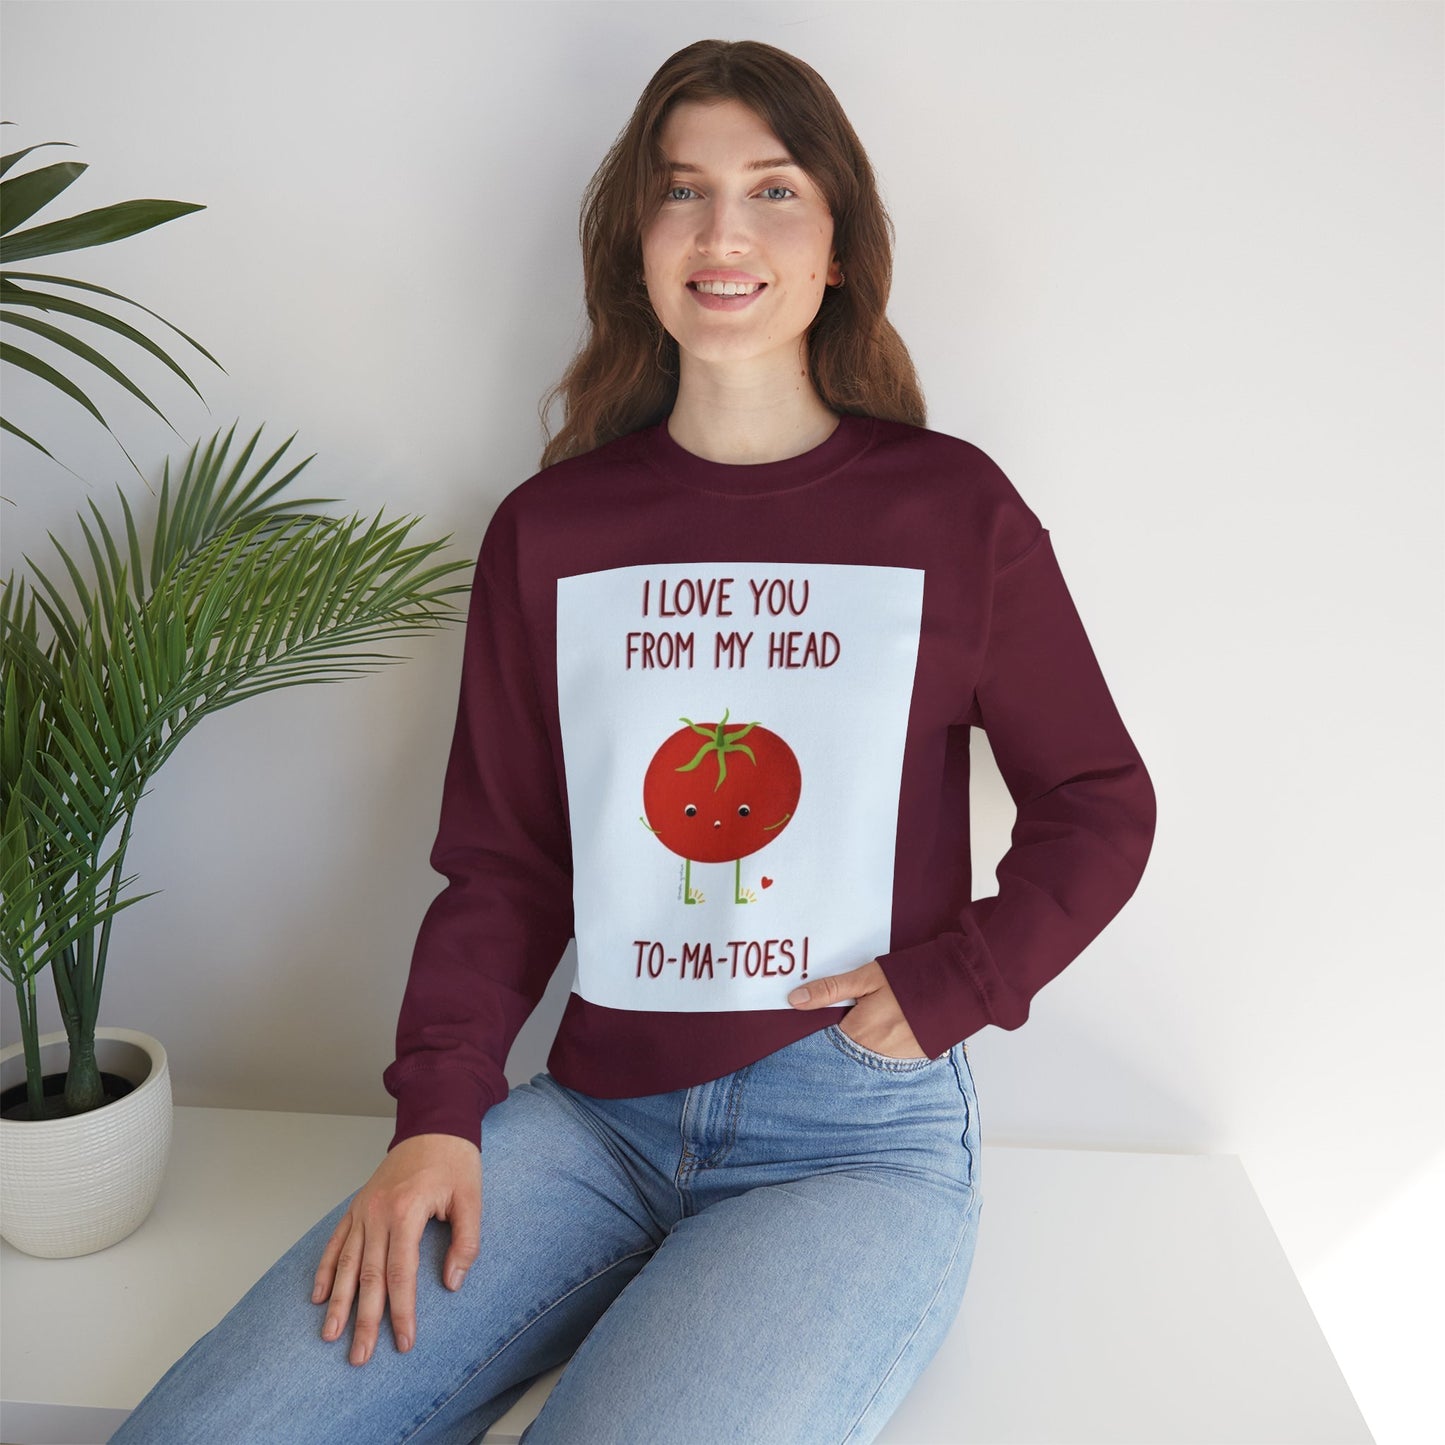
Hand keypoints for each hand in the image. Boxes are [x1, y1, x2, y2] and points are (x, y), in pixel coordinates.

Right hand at [312, 1132, 480, 1365]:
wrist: (434, 1123)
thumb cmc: (455, 1161)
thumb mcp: (471, 1199)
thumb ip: (466, 1242)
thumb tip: (451, 1283)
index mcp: (406, 1212)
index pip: (400, 1273)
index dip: (402, 1311)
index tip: (403, 1341)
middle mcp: (378, 1213)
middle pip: (368, 1276)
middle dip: (363, 1319)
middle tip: (359, 1356)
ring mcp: (364, 1209)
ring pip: (345, 1263)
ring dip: (337, 1302)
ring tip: (330, 1335)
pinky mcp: (358, 1206)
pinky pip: (336, 1241)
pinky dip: (325, 1269)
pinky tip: (318, 1295)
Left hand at [788, 959, 928, 1058]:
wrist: (960, 984)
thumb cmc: (911, 978)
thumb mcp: (867, 977)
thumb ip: (831, 990)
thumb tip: (795, 1000)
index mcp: (860, 1032)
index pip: (826, 1040)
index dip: (822, 1028)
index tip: (820, 1019)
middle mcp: (876, 1053)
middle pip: (847, 1050)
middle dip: (844, 1036)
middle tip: (856, 1015)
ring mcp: (897, 1060)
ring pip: (868, 1055)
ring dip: (865, 1042)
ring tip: (878, 1019)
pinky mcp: (915, 1059)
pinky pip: (889, 1058)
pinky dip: (885, 1046)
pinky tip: (893, 1027)